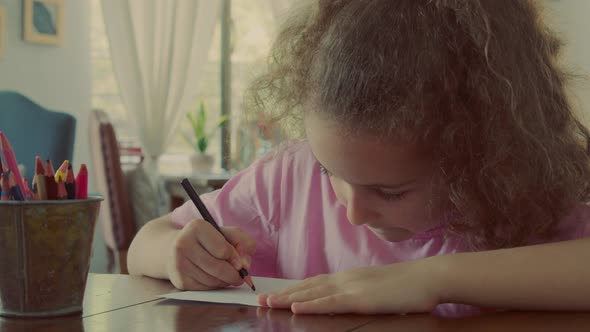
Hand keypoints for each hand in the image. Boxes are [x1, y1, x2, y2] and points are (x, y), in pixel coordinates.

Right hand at [166, 219, 255, 289]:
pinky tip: (214, 279)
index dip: (236, 258)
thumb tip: (245, 264)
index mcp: (197, 227)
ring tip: (227, 276)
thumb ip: (243, 242)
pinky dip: (214, 286)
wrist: (175, 248)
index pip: (223, 250)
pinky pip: (205, 289)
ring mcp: (179, 263)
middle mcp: (183, 244)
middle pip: (218, 268)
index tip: (240, 263)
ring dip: (225, 281)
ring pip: (212, 280)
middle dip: (234, 275)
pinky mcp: (179, 280)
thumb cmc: (207, 240)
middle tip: (240, 276)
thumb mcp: (227, 233)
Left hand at [259, 258, 441, 313]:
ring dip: (288, 298)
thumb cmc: (407, 286)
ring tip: (268, 302)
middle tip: (261, 298)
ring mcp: (352, 287)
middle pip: (308, 286)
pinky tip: (296, 308)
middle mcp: (345, 279)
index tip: (276, 293)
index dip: (293, 289)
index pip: (314, 283)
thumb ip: (359, 294)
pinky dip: (311, 305)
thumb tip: (346, 302)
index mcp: (349, 278)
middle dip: (283, 293)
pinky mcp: (360, 298)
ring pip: (313, 293)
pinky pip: (330, 302)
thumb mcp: (377, 290)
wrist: (428, 277)